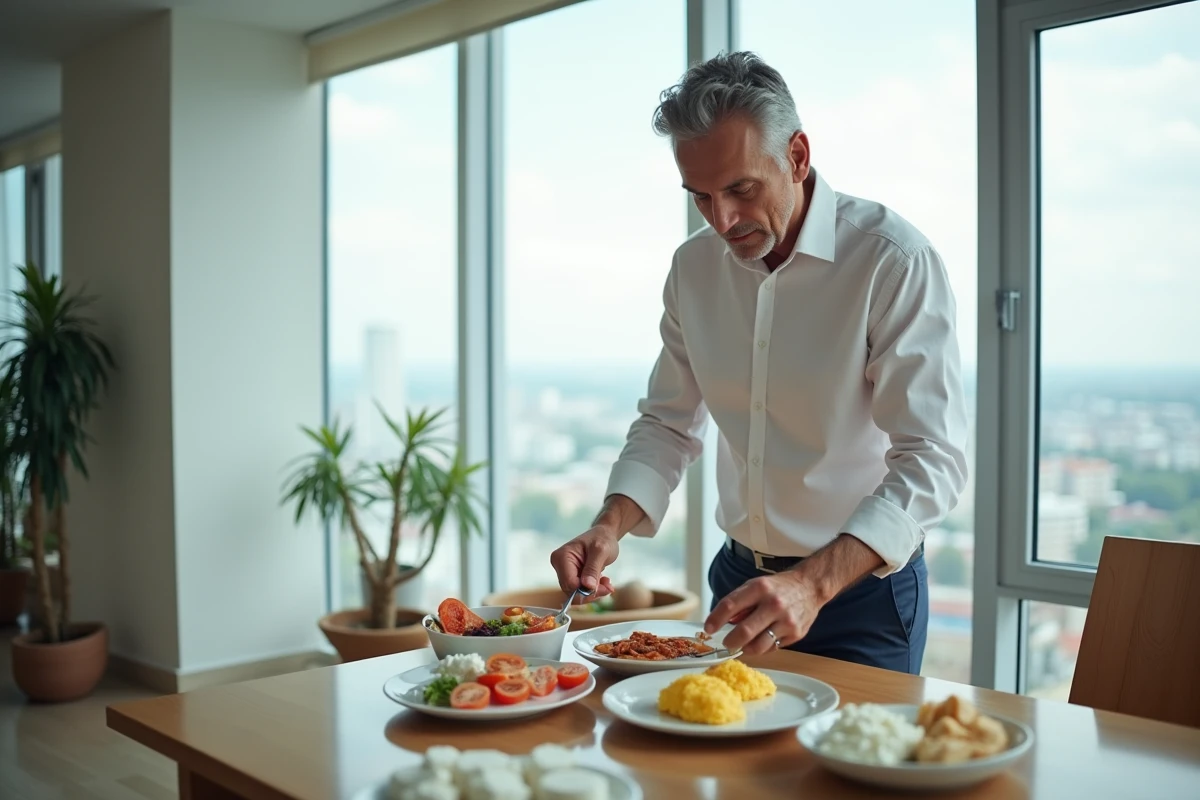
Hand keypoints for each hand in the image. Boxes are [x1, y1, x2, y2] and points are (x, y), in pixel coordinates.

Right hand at [549, 526, 617, 599]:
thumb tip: (587, 586)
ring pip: (576, 592)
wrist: (605, 534)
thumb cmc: (602, 538)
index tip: (603, 588)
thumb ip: (593, 568)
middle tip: (607, 587)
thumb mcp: (601, 551)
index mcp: (562, 557)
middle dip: (591, 592)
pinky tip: (603, 581)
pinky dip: (593, 589)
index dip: (585, 590)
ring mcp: (564, 571)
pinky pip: (580, 590)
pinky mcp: (571, 575)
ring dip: (594, 591)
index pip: (569, 583)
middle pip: (571, 590)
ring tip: (606, 582)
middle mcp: (559, 565)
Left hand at [704, 571, 822, 654]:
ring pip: (758, 646)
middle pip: (744, 631)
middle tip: (726, 643)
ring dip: (745, 649)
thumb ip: (739, 602)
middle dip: (730, 641)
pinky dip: (762, 647)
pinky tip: (761, 640)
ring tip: (742, 645)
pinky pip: (772, 648)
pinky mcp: (796, 634)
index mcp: (759, 588)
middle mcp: (773, 604)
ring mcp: (786, 621)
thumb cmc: (778, 587)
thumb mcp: (755, 586)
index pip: (730, 605)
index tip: (708, 629)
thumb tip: (721, 622)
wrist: (810, 587)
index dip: (716, 619)